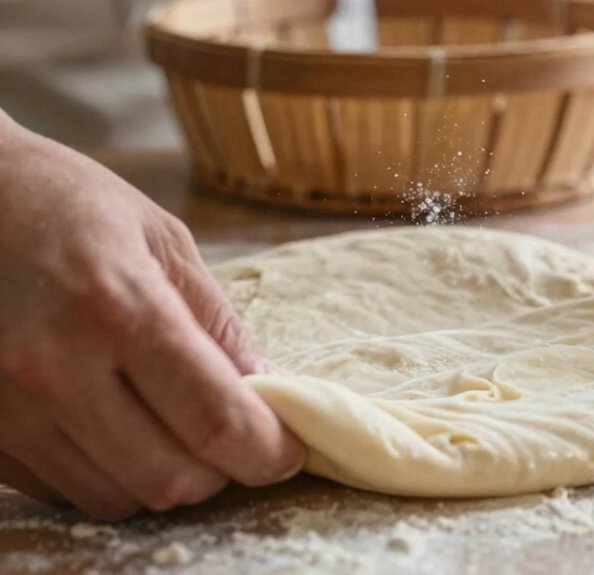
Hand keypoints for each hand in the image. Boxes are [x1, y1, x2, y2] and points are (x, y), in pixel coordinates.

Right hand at [0, 114, 304, 519]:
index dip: (269, 451)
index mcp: (116, 308)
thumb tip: (268, 390)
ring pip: (117, 499)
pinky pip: (63, 490)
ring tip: (171, 424)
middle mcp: (54, 369)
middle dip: (221, 471)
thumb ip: (218, 322)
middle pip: (170, 479)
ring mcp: (7, 408)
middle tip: (233, 436)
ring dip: (163, 476)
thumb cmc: (62, 202)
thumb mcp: (161, 239)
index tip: (289, 449)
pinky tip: (113, 424)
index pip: (216, 421)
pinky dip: (107, 472)